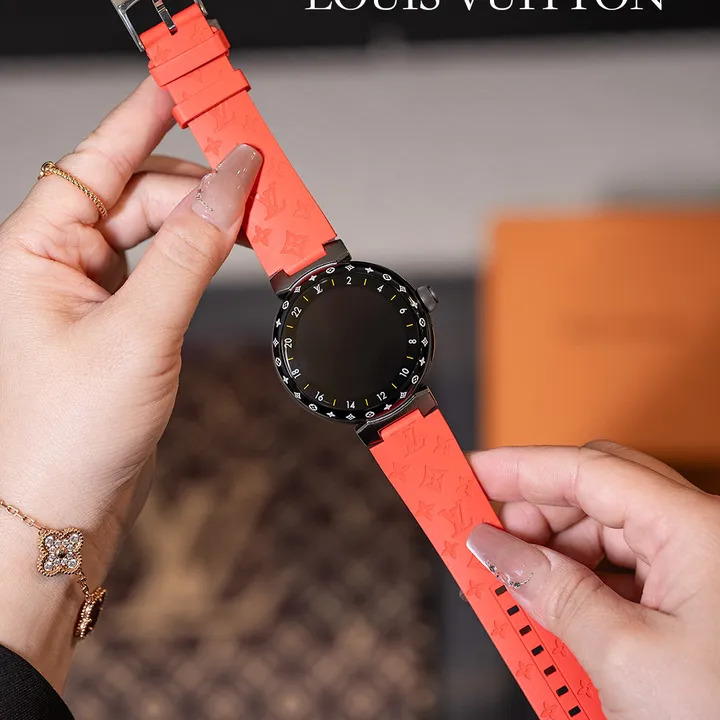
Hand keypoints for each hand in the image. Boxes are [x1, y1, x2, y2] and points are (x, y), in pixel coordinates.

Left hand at [0, 78, 261, 688]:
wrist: (61, 511)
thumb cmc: (66, 436)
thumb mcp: (138, 333)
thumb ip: (191, 254)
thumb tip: (233, 187)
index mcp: (37, 250)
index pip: (97, 161)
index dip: (145, 117)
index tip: (185, 83)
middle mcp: (62, 263)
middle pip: (141, 193)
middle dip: (200, 184)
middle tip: (259, 182)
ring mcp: (94, 292)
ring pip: (161, 230)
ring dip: (209, 223)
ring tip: (257, 221)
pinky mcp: (125, 320)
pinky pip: (168, 267)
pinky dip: (204, 257)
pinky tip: (231, 251)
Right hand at [466, 441, 719, 719]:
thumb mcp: (624, 657)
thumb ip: (552, 592)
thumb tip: (495, 548)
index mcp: (698, 529)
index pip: (588, 471)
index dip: (519, 468)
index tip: (469, 470)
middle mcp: (703, 535)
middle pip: (597, 495)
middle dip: (535, 515)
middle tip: (487, 542)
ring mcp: (702, 565)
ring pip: (608, 532)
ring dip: (556, 555)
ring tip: (518, 586)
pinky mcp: (696, 597)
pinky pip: (623, 569)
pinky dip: (582, 582)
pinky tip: (555, 606)